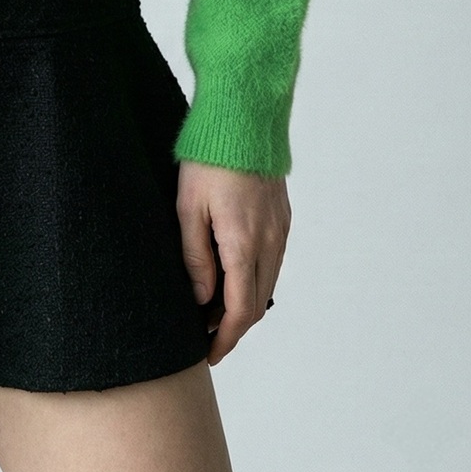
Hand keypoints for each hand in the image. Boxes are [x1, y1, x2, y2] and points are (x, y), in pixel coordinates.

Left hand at [176, 159, 290, 365]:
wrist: (242, 117)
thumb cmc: (208, 158)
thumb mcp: (188, 207)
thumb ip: (195, 257)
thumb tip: (202, 299)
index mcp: (244, 244)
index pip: (239, 311)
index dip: (224, 339)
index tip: (208, 354)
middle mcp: (270, 242)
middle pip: (256, 303)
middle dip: (232, 326)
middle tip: (204, 335)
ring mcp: (280, 229)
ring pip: (266, 283)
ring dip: (244, 302)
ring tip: (212, 307)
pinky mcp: (282, 216)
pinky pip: (272, 260)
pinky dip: (254, 278)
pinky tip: (232, 274)